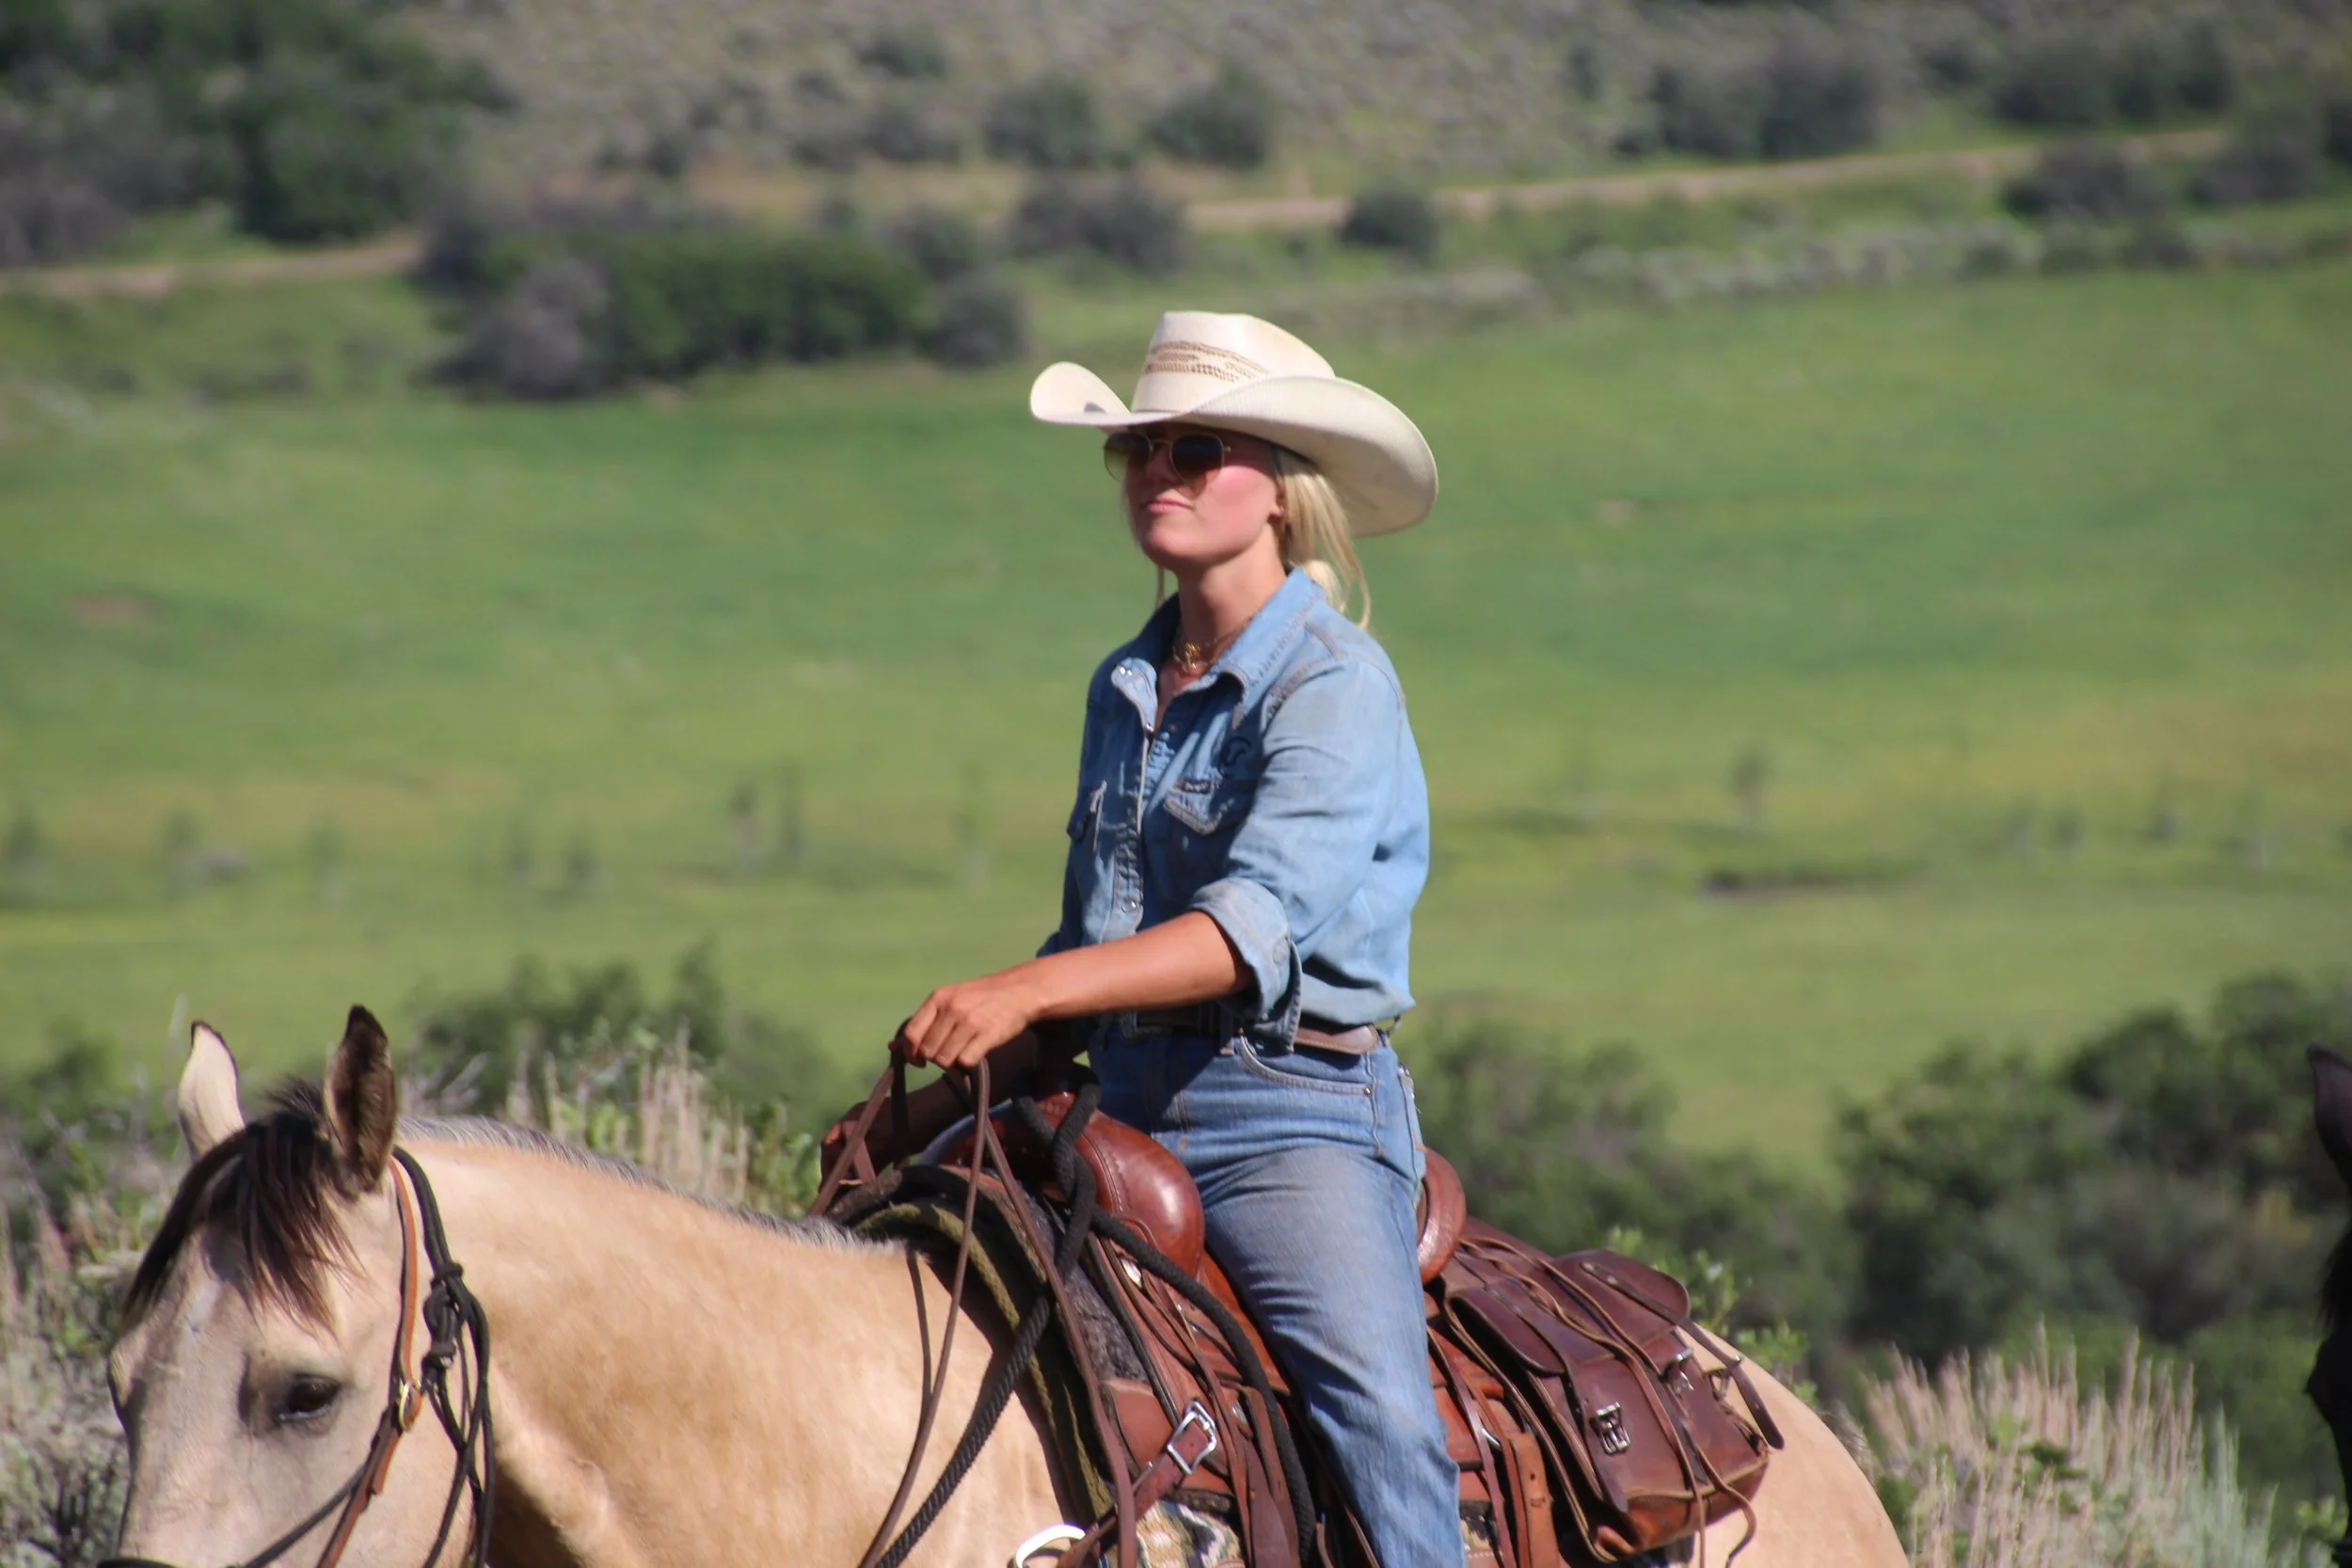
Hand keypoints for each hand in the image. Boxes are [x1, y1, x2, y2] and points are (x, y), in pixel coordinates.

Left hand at [894, 970, 1042, 1071]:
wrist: (1019, 991)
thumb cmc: (980, 998)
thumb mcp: (950, 1000)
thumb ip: (924, 1022)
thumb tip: (892, 1046)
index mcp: (938, 998)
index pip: (911, 1034)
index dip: (910, 1053)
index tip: (919, 1061)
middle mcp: (951, 1009)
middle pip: (928, 1051)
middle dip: (935, 1059)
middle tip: (949, 1053)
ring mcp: (969, 1021)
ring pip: (944, 1060)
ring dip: (951, 1063)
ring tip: (962, 1053)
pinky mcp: (988, 1035)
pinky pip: (965, 1062)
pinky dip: (968, 1064)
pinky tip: (975, 1054)